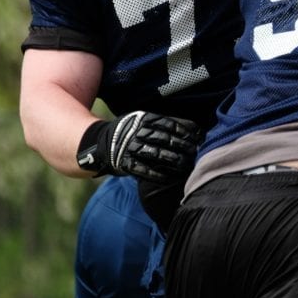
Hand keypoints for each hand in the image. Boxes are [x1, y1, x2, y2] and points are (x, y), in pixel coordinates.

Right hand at [76, 111, 202, 181]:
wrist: (98, 144)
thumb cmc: (130, 133)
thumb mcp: (143, 121)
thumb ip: (163, 124)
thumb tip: (194, 130)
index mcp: (143, 119)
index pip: (169, 124)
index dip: (185, 131)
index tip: (199, 136)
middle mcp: (137, 132)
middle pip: (165, 138)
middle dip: (183, 145)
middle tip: (197, 151)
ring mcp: (129, 148)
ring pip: (156, 154)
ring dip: (173, 160)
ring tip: (187, 165)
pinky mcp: (124, 163)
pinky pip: (142, 169)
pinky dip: (157, 174)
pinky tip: (170, 178)